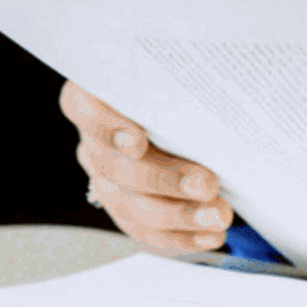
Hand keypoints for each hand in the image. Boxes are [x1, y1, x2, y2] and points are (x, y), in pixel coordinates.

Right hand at [61, 81, 234, 251]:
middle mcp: (93, 139)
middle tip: (208, 184)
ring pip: (131, 205)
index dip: (108, 128)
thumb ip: (186, 77)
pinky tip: (210, 236)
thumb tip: (222, 77)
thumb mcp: (178, 70)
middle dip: (166, 180)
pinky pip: (144, 229)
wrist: (180, 103)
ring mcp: (105, 177)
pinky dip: (180, 236)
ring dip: (179, 216)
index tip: (138, 142)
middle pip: (116, 167)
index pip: (84, 108)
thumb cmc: (180, 79)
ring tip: (218, 216)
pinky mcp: (124, 204)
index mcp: (96, 95)